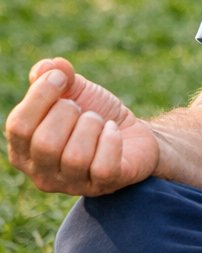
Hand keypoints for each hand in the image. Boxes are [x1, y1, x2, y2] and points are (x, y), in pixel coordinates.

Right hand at [5, 57, 157, 195]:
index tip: (61, 78)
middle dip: (69, 113)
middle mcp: (41, 173)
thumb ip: (55, 75)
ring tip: (98, 121)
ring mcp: (72, 184)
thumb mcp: (74, 89)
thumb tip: (48, 66)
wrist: (132, 132)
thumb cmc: (95, 113)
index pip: (18, 126)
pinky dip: (111, 140)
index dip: (41, 95)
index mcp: (23, 149)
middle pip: (45, 143)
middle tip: (82, 109)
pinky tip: (113, 131)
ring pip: (75, 157)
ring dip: (92, 126)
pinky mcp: (103, 186)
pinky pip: (103, 166)